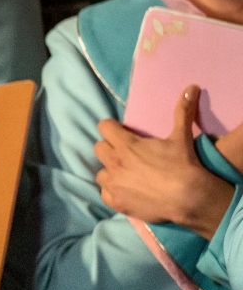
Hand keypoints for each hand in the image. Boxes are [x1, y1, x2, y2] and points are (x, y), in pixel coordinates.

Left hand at [95, 87, 240, 237]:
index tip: (119, 131)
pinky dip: (113, 191)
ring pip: (100, 172)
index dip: (111, 127)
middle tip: (126, 153)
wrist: (188, 197)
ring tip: (126, 173)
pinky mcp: (114, 201)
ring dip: (110, 171)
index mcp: (125, 145)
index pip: (104, 127)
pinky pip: (104, 193)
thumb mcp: (182, 136)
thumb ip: (182, 111)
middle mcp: (114, 162)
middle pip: (99, 148)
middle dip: (110, 148)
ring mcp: (112, 184)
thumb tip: (191, 87)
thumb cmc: (183, 164)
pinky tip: (126, 191)